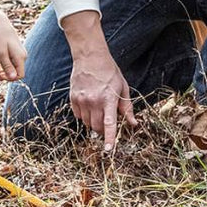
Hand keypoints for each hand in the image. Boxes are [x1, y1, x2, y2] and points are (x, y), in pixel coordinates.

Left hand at [0, 5, 25, 80]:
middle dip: (3, 74)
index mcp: (20, 57)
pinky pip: (11, 63)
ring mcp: (20, 54)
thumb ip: (7, 66)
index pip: (19, 76)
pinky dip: (3, 65)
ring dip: (2, 70)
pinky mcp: (16, 52)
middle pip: (15, 73)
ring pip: (12, 69)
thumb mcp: (0, 53)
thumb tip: (13, 78)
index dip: (8, 78)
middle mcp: (23, 56)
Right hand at [62, 11, 136, 150]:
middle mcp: (93, 101)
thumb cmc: (109, 72)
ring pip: (88, 123)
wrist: (90, 56)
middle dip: (104, 130)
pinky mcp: (73, 99)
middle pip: (97, 127)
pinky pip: (79, 116)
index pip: (109, 123)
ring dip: (94, 123)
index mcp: (108, 98)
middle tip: (108, 122)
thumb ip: (127, 107)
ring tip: (99, 108)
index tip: (108, 150)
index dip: (109, 138)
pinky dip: (85, 116)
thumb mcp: (122, 87)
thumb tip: (133, 124)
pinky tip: (90, 105)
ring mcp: (81, 100)